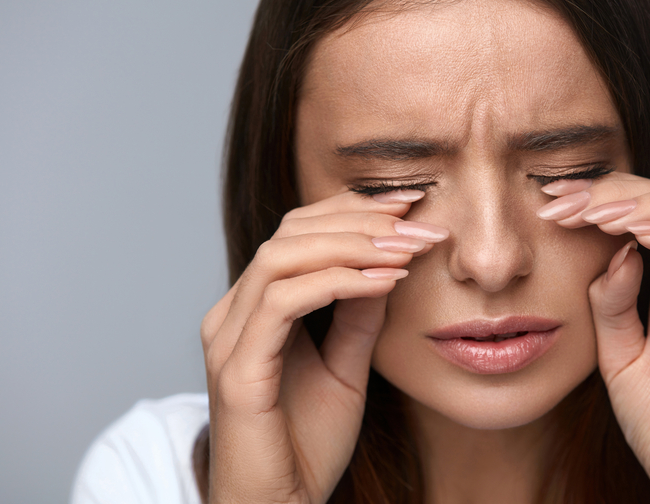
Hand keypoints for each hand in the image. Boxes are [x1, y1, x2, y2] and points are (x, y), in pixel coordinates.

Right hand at [200, 190, 446, 503]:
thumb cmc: (306, 445)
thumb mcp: (346, 367)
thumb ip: (358, 316)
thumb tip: (387, 267)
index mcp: (254, 308)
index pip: (297, 233)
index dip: (352, 210)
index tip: (409, 204)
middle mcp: (233, 313)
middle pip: (289, 232)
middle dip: (360, 220)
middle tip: (419, 221)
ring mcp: (229, 338)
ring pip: (281, 256)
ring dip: (352, 245)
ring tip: (407, 248)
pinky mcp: (237, 368)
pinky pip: (283, 301)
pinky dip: (337, 282)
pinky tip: (384, 281)